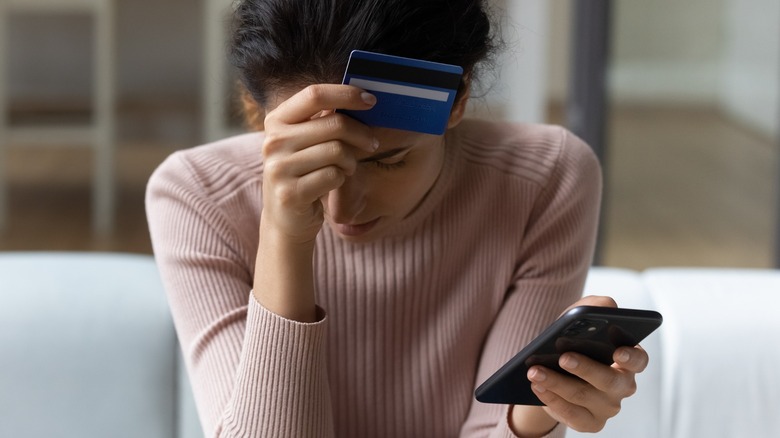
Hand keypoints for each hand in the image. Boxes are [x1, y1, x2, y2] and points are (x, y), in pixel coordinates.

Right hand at [260, 84, 377, 243]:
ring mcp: (278, 168)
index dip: (346, 94)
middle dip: (361, 133)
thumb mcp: (305, 142)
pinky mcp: (290, 193)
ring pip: (337, 151)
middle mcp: (273, 141)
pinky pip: (334, 175)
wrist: (285, 219)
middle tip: (372, 143)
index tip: (371, 101)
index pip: (314, 95)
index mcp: (276, 121)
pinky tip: (335, 183)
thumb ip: (323, 119)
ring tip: (347, 168)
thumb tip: (361, 97)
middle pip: (334, 124)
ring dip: (351, 161)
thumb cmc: (304, 173)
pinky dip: (342, 178)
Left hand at [527, 296, 649, 432]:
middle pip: (609, 380)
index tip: (617, 352)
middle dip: (585, 368)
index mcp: (627, 360)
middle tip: (563, 357)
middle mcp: (622, 386)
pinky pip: (571, 414)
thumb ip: (595, 306)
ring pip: (583, 396)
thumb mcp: (579, 319)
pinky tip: (537, 386)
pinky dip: (552, 400)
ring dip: (557, 382)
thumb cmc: (572, 341)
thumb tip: (606, 305)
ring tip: (534, 371)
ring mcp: (607, 407)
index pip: (639, 359)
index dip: (631, 357)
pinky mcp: (589, 422)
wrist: (552, 371)